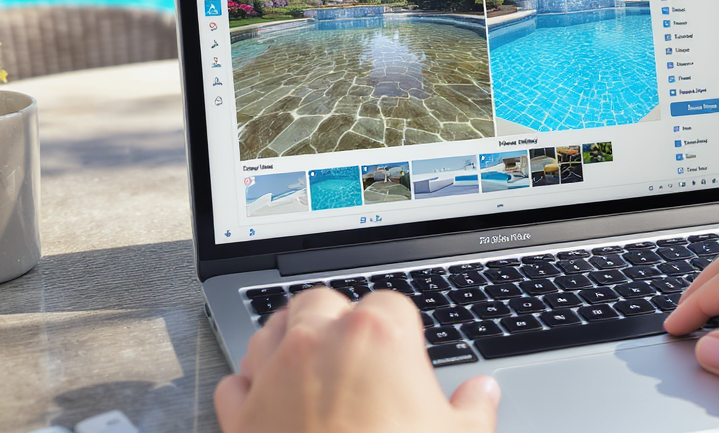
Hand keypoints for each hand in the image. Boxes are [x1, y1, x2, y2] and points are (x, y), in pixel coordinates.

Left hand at [215, 287, 500, 432]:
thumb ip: (474, 409)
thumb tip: (483, 394)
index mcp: (377, 338)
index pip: (392, 305)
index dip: (402, 330)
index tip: (408, 355)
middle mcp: (317, 343)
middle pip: (322, 303)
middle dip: (337, 321)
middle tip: (359, 357)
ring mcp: (273, 376)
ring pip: (272, 332)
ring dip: (289, 343)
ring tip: (313, 370)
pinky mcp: (240, 416)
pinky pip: (236, 384)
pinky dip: (249, 388)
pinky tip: (270, 404)